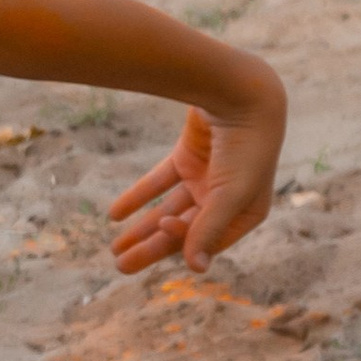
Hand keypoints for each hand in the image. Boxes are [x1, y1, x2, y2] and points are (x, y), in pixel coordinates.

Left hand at [106, 91, 282, 271]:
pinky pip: (158, 183)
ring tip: (114, 249)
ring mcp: (205, 178)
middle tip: (120, 266)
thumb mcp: (230, 193)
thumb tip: (195, 269)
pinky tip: (114, 215)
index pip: (206, 240)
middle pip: (183, 231)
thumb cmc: (246, 147)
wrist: (240, 91)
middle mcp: (225, 199)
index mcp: (246, 213)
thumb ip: (209, 230)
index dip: (183, 239)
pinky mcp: (186, 157)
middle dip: (152, 249)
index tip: (164, 225)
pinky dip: (137, 198)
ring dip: (141, 229)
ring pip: (168, 210)